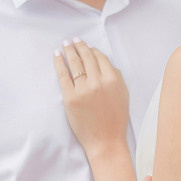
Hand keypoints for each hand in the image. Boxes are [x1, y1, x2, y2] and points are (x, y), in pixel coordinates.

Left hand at [54, 39, 128, 155]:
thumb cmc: (116, 120)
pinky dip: (59, 63)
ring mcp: (83, 89)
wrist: (105, 141)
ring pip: (75, 63)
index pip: (101, 58)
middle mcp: (98, 81)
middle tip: (74, 40)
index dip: (93, 50)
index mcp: (113, 79)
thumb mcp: (123, 95)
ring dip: (69, 50)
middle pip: (87, 57)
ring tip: (65, 44)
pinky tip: (57, 55)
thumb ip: (116, 77)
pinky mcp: (70, 97)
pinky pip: (63, 75)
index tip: (87, 47)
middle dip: (79, 46)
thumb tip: (105, 63)